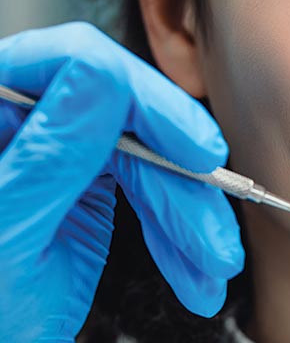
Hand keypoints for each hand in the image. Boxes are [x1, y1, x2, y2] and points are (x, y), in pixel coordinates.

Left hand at [0, 22, 243, 342]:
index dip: (147, 103)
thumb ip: (51, 155)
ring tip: (212, 274)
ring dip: (192, 223)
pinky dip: (181, 241)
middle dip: (182, 190)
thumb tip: (101, 75)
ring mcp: (61, 155)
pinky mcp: (88, 191)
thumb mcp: (10, 235)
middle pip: (128, 122)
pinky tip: (196, 276)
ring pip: (151, 164)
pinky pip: (152, 200)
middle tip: (216, 243)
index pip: (74, 66)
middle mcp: (28, 122)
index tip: (201, 153)